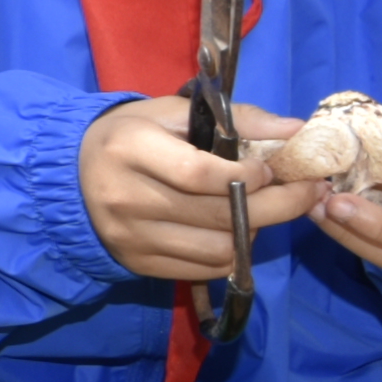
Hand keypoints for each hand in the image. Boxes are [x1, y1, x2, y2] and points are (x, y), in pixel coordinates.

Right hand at [77, 99, 322, 286]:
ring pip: (217, 249)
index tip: (274, 167)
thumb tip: (295, 130)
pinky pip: (204, 269)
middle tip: (310, 191)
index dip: (249, 174)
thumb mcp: (174, 112)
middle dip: (278, 205)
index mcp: (130, 149)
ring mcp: (131, 237)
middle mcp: (127, 198)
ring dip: (258, 232)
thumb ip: (236, 118)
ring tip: (272, 211)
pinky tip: (241, 231)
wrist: (71, 176)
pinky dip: (234, 254)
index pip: (200, 173)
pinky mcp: (138, 263)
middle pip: (218, 214)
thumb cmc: (130, 135)